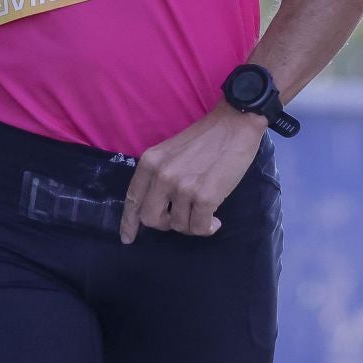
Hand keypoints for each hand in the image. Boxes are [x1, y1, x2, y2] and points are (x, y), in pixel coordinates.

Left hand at [119, 103, 265, 242]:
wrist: (234, 124)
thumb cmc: (205, 138)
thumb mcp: (170, 152)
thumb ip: (159, 175)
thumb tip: (158, 205)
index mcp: (149, 163)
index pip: (133, 199)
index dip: (129, 222)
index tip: (128, 238)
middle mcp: (161, 176)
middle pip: (150, 219)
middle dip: (165, 224)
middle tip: (182, 217)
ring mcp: (182, 187)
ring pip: (178, 225)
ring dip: (191, 224)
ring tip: (204, 211)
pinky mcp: (204, 197)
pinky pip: (199, 227)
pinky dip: (208, 228)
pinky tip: (215, 220)